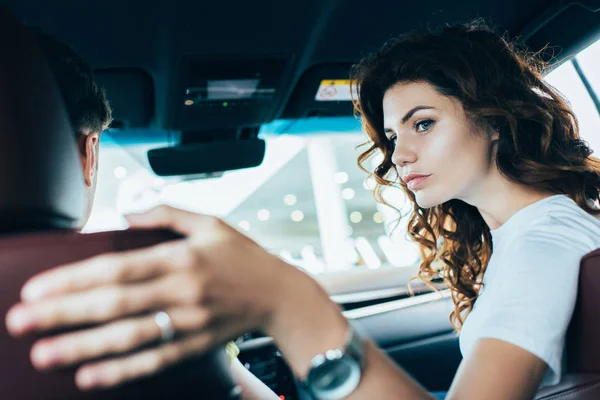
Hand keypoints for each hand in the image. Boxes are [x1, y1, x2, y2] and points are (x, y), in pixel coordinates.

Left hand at [5, 206, 309, 389]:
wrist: (279, 294)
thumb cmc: (243, 256)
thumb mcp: (211, 222)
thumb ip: (167, 213)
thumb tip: (126, 211)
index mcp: (181, 257)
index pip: (118, 268)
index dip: (74, 279)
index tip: (37, 288)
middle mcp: (181, 291)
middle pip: (114, 304)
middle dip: (63, 314)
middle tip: (21, 322)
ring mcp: (188, 323)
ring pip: (128, 337)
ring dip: (83, 347)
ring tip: (44, 354)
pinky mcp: (195, 345)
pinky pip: (154, 361)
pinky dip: (121, 371)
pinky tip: (91, 376)